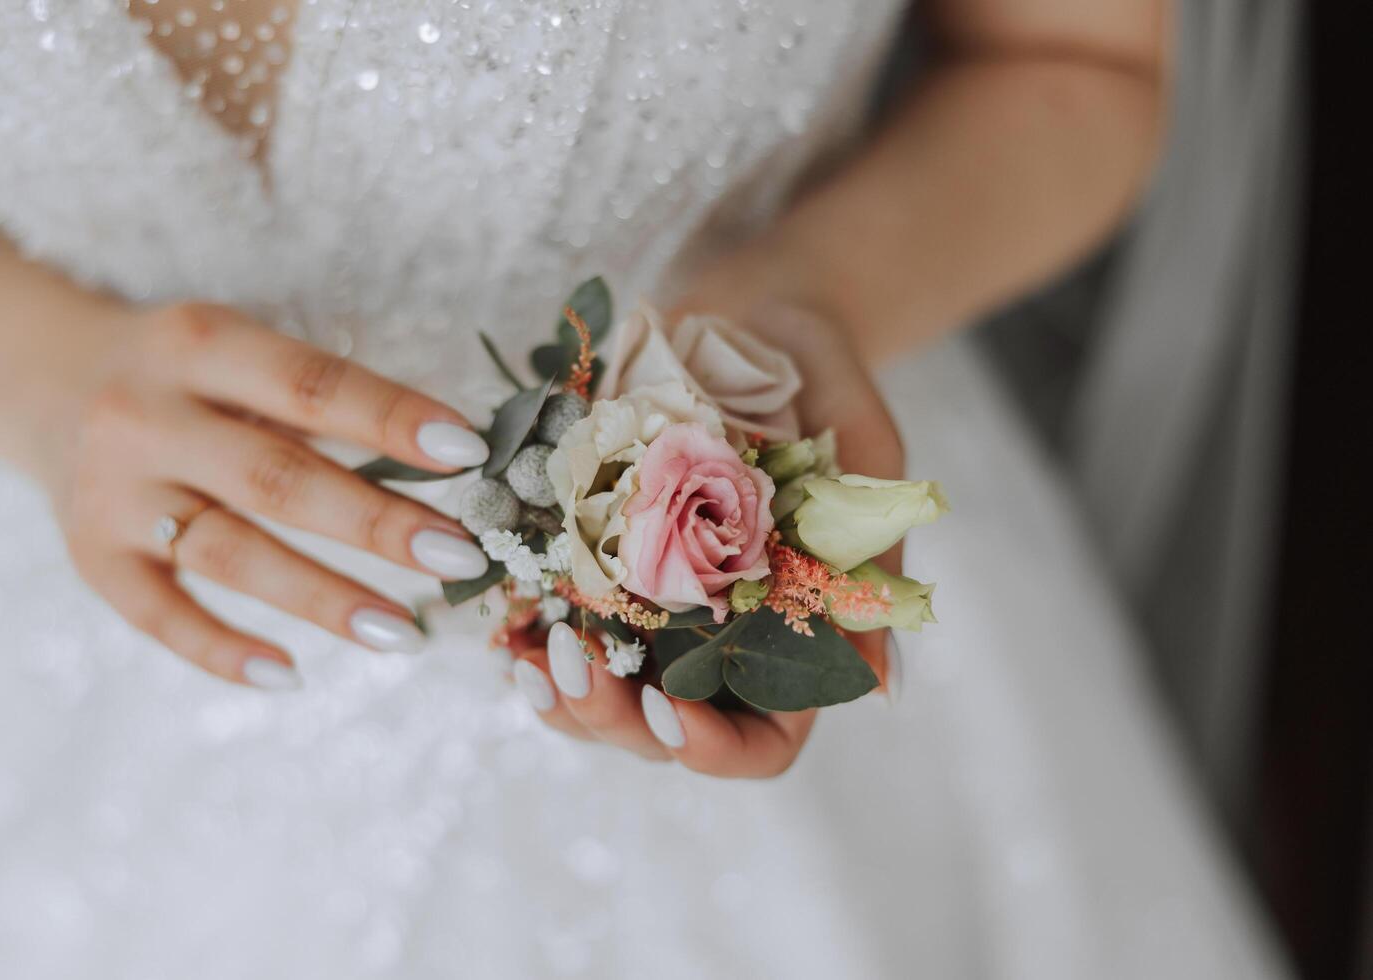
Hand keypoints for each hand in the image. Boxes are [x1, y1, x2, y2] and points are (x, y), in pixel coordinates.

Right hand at [44, 303, 491, 687]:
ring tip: (405, 631)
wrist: (43, 377)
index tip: (469, 452)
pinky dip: (221, 650)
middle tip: (460, 555)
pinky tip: (290, 673)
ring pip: (230, 555)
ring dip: (324, 598)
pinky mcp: (90, 556)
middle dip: (376, 523)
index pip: (309, 385)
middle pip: (277, 480)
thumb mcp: (235, 350)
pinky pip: (159, 614)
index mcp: (198, 345)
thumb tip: (448, 457)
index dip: (390, 418)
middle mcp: (146, 417)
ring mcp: (113, 493)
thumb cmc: (184, 371)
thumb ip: (317, 398)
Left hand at [512, 301, 905, 776]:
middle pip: (665, 729)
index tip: (668, 709)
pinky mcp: (596, 555)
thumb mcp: (866, 458)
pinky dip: (527, 629)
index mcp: (791, 633)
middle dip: (613, 719)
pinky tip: (501, 616)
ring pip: (601, 692)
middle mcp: (716, 633)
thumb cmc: (823, 374)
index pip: (764, 740)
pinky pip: (556, 617)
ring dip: (560, 690)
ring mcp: (650, 602)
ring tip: (526, 654)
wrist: (754, 304)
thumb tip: (882, 688)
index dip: (716, 750)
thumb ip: (873, 563)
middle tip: (569, 666)